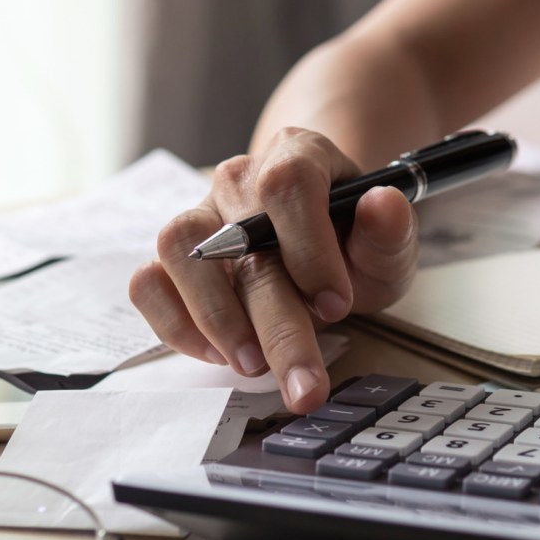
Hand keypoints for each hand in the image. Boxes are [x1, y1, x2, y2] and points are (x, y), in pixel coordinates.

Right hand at [130, 128, 418, 413]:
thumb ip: (390, 231)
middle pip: (240, 237)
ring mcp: (199, 215)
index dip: (310, 246)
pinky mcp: (171, 258)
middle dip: (277, 324)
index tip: (336, 305)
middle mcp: (239, 179)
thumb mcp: (386, 244)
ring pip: (179, 250)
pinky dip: (176, 325)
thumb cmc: (351, 244)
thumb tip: (382, 205)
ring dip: (216, 317)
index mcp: (298, 156)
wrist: (320, 248)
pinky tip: (218, 354)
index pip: (288, 182)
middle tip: (305, 384)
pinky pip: (149, 283)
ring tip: (253, 365)